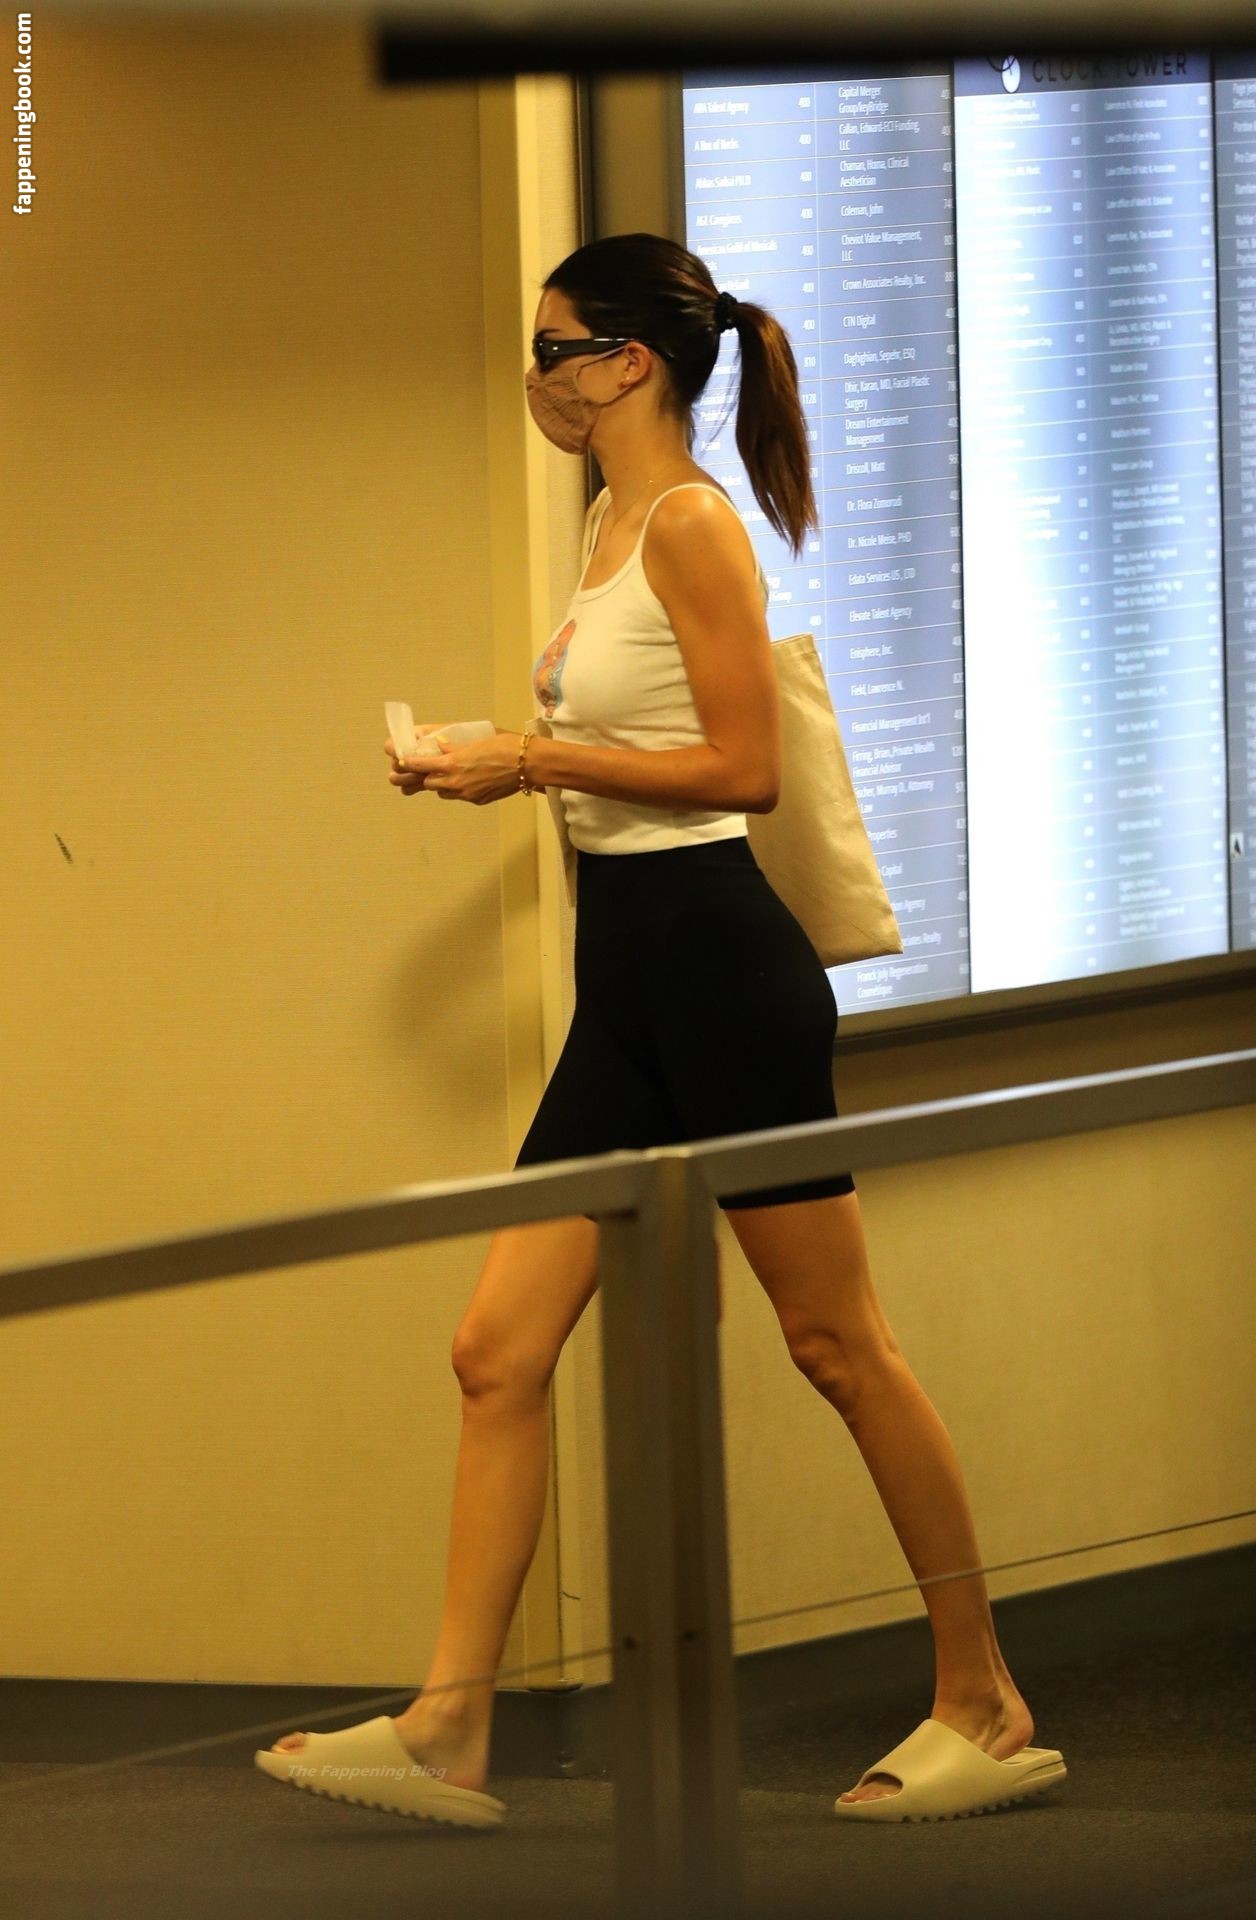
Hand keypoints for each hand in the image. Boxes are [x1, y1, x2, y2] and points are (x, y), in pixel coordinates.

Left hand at [386, 728, 524, 805]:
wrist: (528, 764)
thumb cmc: (504, 745)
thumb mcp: (475, 739)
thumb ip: (454, 746)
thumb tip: (440, 746)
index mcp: (452, 764)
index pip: (420, 766)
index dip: (408, 764)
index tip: (400, 762)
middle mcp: (455, 783)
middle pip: (428, 784)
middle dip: (424, 777)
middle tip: (425, 770)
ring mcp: (466, 794)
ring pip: (444, 792)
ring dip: (442, 785)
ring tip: (449, 775)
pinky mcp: (477, 800)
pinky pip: (461, 796)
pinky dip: (460, 789)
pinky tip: (471, 780)